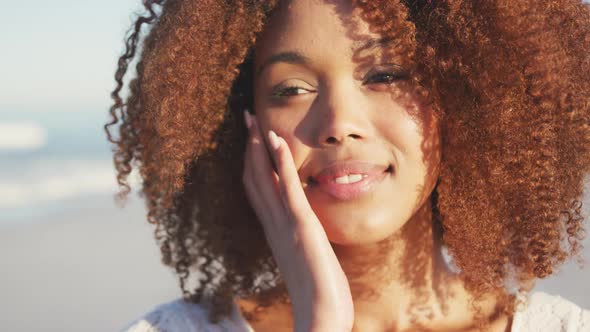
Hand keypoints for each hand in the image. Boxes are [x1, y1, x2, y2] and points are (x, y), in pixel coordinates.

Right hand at [242, 111, 353, 331]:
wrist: (320, 316)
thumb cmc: (318, 294)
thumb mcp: (306, 259)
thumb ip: (299, 240)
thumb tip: (300, 228)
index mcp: (275, 230)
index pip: (257, 188)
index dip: (252, 161)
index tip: (252, 138)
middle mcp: (274, 224)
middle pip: (254, 177)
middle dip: (250, 146)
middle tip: (247, 117)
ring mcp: (285, 224)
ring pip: (265, 178)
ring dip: (259, 147)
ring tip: (255, 120)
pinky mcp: (301, 227)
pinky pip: (288, 189)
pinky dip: (281, 163)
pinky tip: (277, 141)